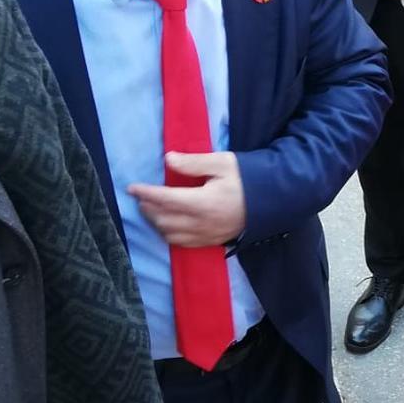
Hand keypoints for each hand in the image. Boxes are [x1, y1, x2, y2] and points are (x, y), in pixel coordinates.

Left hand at [128, 152, 245, 247]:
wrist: (271, 200)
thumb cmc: (246, 178)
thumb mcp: (222, 163)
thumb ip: (193, 163)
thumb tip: (168, 159)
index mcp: (204, 201)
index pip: (166, 199)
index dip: (146, 193)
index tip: (132, 187)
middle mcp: (202, 222)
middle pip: (163, 219)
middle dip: (148, 208)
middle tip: (142, 196)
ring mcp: (206, 235)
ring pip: (170, 234)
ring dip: (156, 222)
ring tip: (151, 209)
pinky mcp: (211, 241)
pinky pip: (182, 243)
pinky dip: (168, 234)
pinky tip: (166, 224)